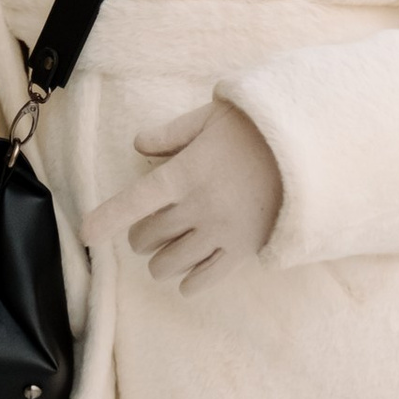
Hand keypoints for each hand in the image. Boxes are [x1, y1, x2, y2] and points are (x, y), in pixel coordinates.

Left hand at [83, 99, 284, 292]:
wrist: (312, 152)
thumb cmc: (258, 130)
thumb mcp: (211, 117)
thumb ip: (171, 133)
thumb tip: (138, 146)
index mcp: (186, 173)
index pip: (135, 201)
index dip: (107, 218)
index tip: (85, 233)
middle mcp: (198, 207)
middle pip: (148, 236)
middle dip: (139, 235)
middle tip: (145, 228)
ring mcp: (221, 233)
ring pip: (170, 262)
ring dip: (159, 260)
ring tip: (161, 253)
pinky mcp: (242, 250)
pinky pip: (205, 278)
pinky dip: (187, 281)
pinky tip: (184, 278)